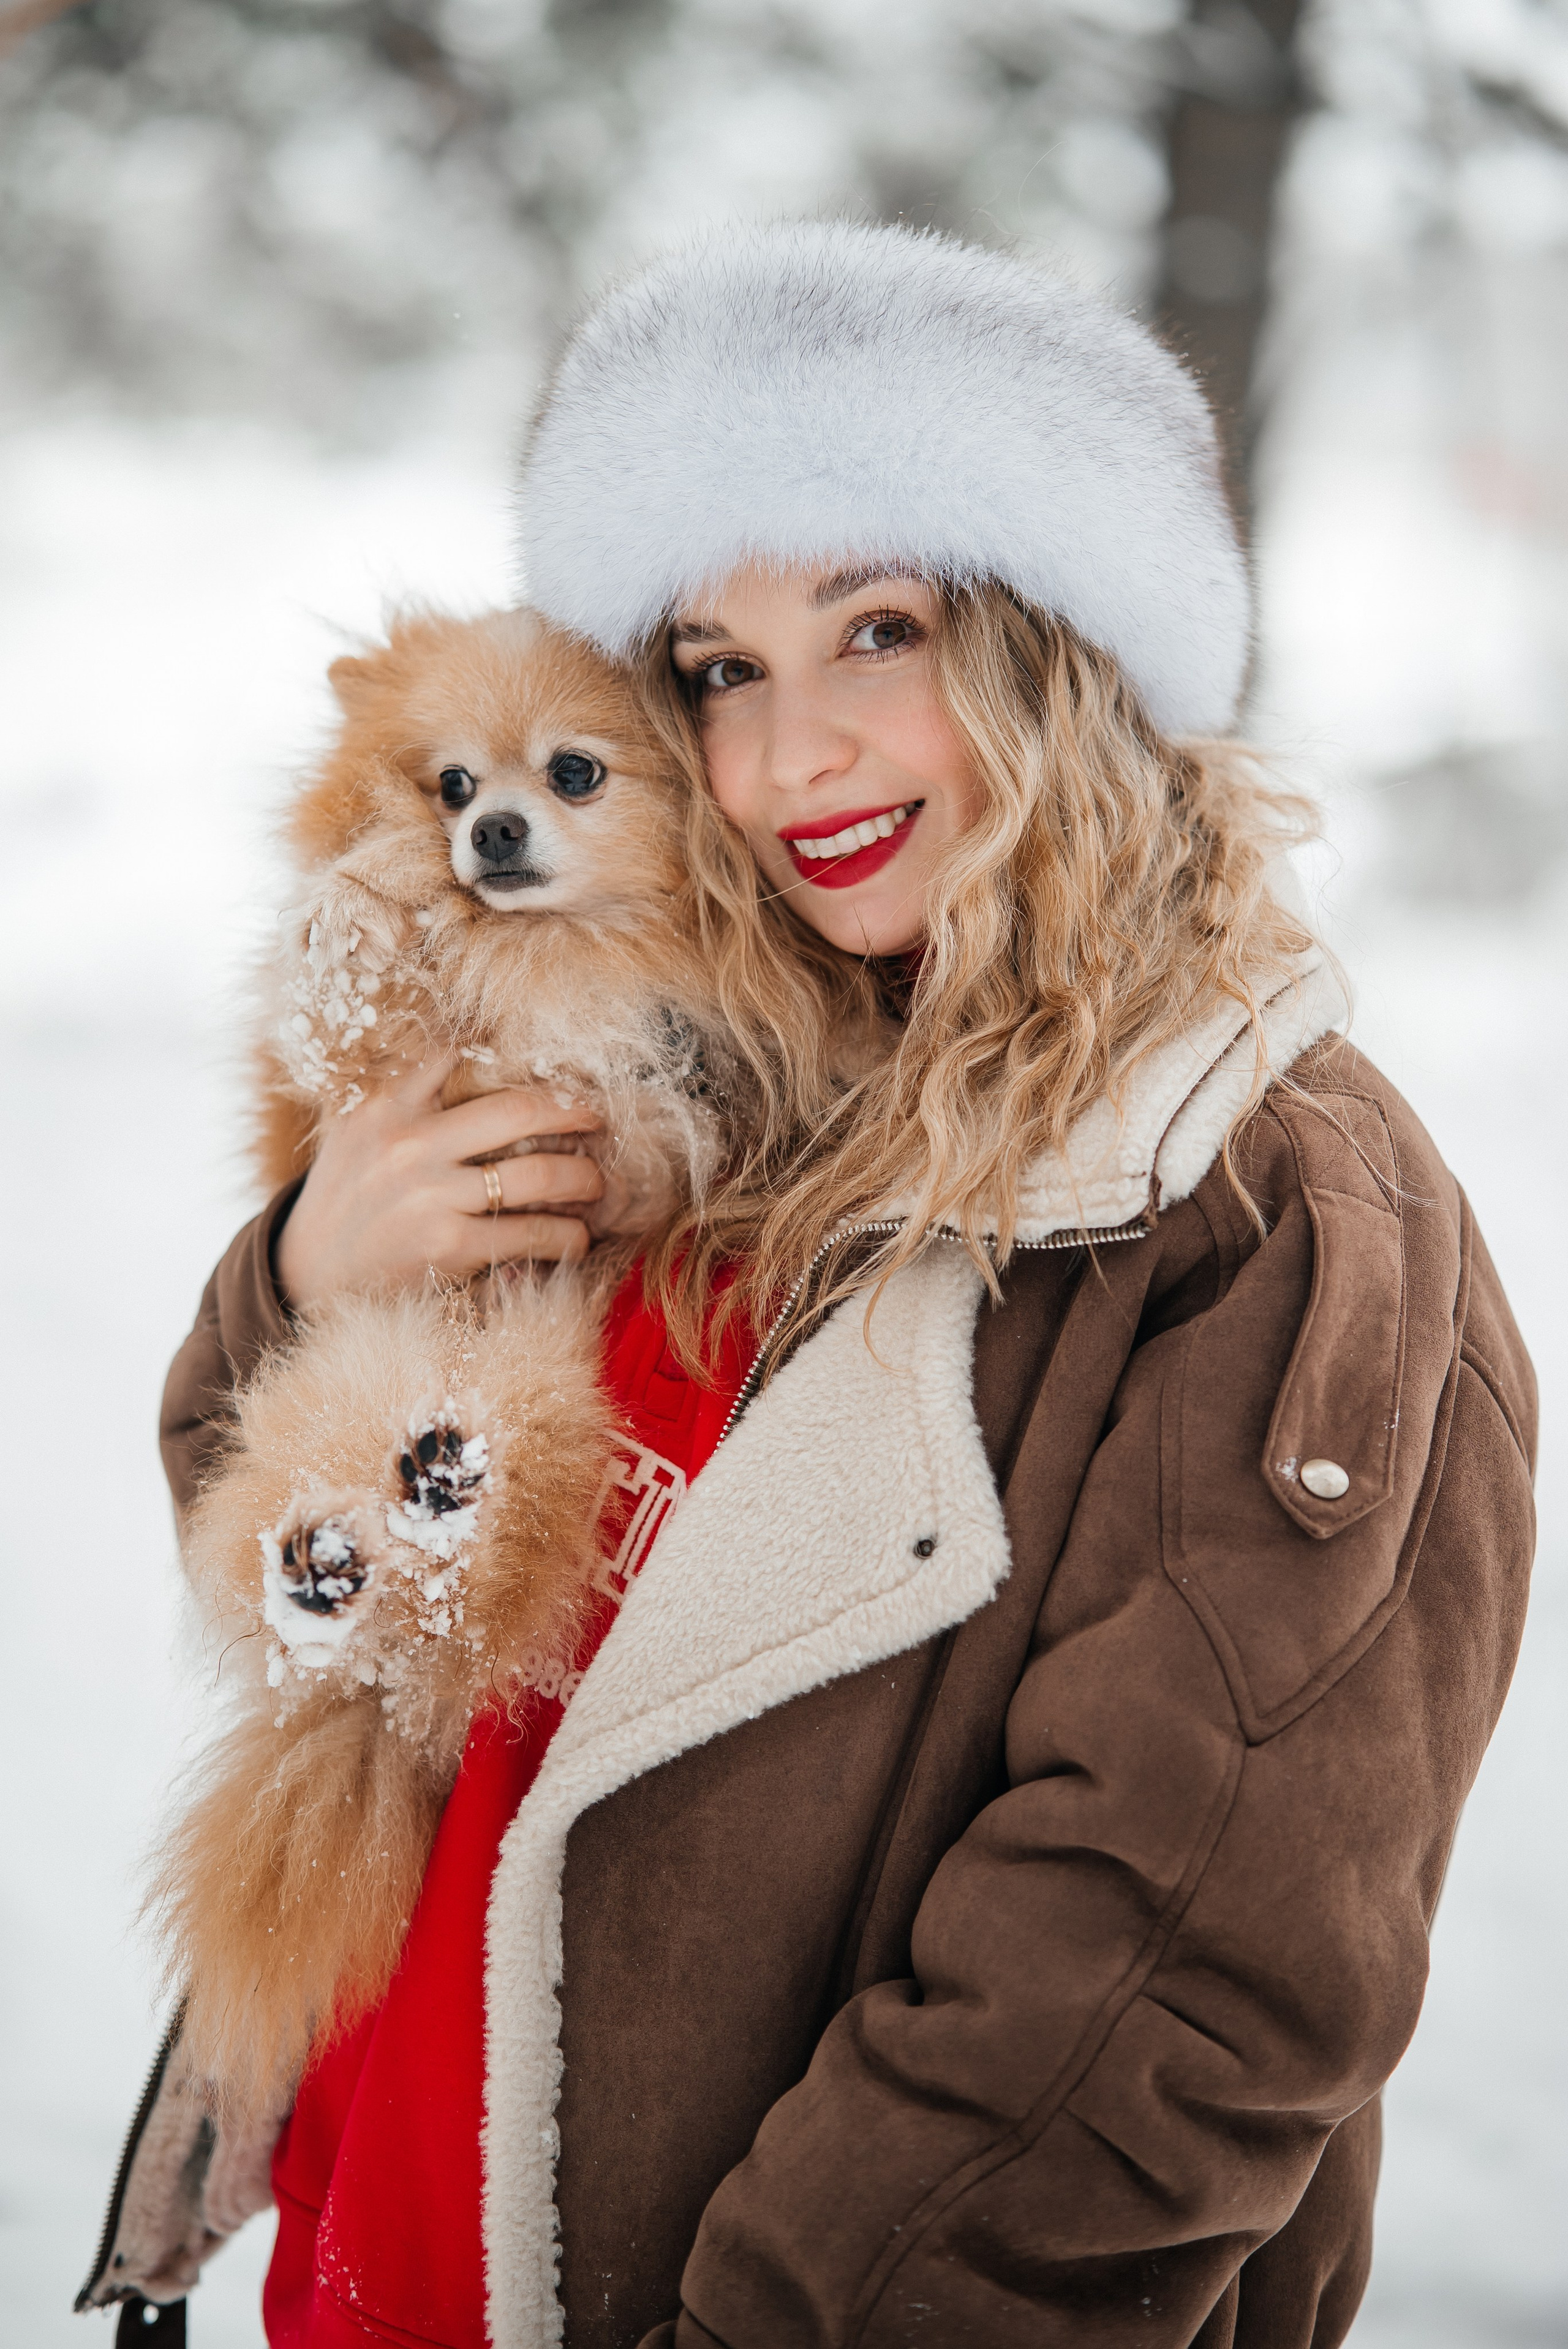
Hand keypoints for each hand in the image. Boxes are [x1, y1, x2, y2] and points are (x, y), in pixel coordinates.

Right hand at [273, 1058, 604, 1312]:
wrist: (307, 1274)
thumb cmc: (346, 1195)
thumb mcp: (358, 1129)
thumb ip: (406, 1093)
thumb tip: (472, 1053)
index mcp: (389, 1106)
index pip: (459, 1055)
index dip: (518, 1052)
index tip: (557, 1062)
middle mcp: (411, 1145)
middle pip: (518, 1110)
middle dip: (573, 1112)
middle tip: (597, 1119)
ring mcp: (431, 1198)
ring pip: (536, 1176)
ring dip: (582, 1179)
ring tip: (595, 1184)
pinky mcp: (449, 1248)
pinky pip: (530, 1235)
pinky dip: (566, 1238)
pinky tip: (577, 1238)